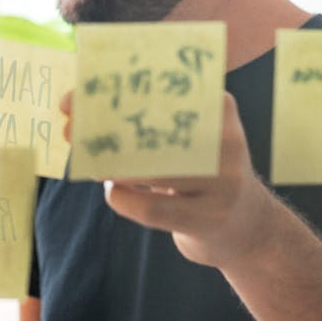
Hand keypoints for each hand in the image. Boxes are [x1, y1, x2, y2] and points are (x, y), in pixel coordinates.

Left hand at [59, 91, 283, 267]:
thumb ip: (150, 123)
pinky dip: (124, 199)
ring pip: (153, 171)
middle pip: (155, 129)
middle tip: (73, 130)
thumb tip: (79, 110)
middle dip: (107, 129)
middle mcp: (227, 141)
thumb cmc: (202, 175)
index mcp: (218, 109)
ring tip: (95, 165)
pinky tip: (114, 192)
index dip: (114, 92)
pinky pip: (153, 209)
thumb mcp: (191, 140)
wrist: (248, 229)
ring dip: (113, 167)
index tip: (74, 98)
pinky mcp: (209, 218)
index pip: (162, 91)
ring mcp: (223, 182)